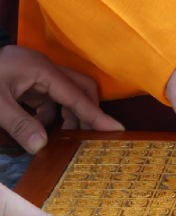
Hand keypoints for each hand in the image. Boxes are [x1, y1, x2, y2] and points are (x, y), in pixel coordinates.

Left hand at [0, 47, 122, 153]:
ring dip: (65, 115)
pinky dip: (49, 114)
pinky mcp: (29, 80)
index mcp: (43, 70)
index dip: (96, 114)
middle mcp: (46, 69)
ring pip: (65, 94)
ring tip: (61, 137)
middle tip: (89, 136)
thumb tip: (41, 146)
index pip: (76, 95)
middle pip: (79, 88)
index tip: (116, 129)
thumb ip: (19, 125)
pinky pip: (49, 98)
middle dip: (85, 111)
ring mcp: (37, 74)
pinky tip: (39, 128)